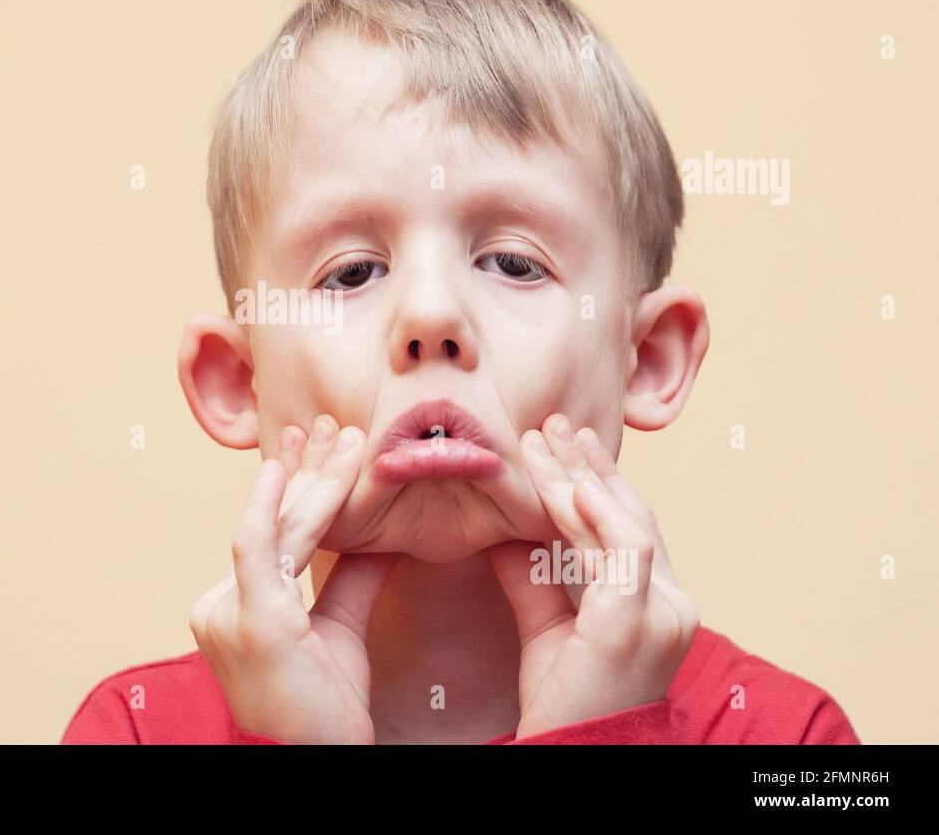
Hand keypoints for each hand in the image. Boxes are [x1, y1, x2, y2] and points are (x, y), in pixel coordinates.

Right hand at [188, 415, 400, 743]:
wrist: (315, 760)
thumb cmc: (324, 709)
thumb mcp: (339, 630)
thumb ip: (351, 581)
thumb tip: (381, 537)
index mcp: (235, 606)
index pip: (268, 535)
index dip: (292, 490)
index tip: (312, 450)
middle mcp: (219, 604)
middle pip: (269, 523)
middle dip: (300, 471)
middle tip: (323, 424)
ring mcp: (228, 611)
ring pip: (274, 529)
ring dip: (308, 479)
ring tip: (334, 435)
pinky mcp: (250, 617)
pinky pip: (258, 545)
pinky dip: (270, 502)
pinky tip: (283, 466)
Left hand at [489, 414, 699, 738]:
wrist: (573, 755)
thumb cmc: (564, 703)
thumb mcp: (547, 628)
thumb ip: (535, 580)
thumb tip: (505, 533)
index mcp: (658, 605)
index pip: (630, 528)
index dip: (598, 484)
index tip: (565, 445)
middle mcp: (673, 605)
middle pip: (630, 516)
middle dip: (589, 467)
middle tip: (554, 424)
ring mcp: (661, 614)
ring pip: (622, 524)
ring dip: (580, 478)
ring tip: (546, 439)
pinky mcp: (635, 622)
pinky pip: (623, 551)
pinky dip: (596, 513)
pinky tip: (569, 484)